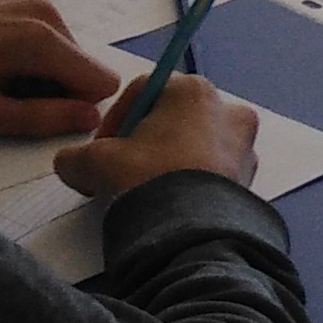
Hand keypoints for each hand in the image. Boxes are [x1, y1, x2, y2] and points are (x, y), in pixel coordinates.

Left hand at [0, 0, 123, 136]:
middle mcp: (48, 14)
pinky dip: (37, 60)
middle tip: (11, 97)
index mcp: (39, 40)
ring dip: (46, 78)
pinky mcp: (32, 2)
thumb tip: (91, 118)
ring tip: (2, 79)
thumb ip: (40, 118)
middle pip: (86, 71)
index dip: (76, 107)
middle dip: (59, 92)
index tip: (39, 113)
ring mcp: (40, 4)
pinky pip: (58, 43)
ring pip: (73, 59)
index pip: (102, 83)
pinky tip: (3, 62)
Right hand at [58, 71, 262, 197]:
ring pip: (197, 145)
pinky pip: (214, 172)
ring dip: (171, 161)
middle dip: (146, 140)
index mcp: (193, 90)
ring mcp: (245, 146)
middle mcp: (228, 110)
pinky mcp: (250, 179)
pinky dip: (194, 182)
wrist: (192, 232)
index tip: (102, 147)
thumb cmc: (148, 180)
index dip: (116, 118)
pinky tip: (173, 202)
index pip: (144, 91)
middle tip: (123, 168)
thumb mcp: (94, 162)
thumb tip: (72, 163)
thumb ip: (75, 155)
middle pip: (174, 118)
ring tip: (148, 189)